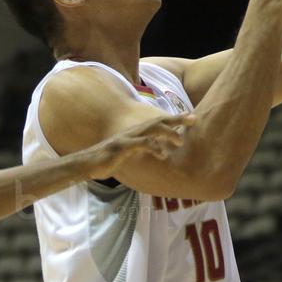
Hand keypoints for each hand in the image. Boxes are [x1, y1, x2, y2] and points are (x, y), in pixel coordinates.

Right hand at [79, 113, 193, 179]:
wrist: (87, 163)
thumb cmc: (107, 160)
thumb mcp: (127, 153)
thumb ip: (140, 150)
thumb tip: (155, 152)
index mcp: (136, 132)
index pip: (158, 122)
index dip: (174, 119)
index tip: (191, 117)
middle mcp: (133, 131)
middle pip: (158, 121)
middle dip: (177, 120)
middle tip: (194, 120)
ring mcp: (127, 138)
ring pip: (151, 130)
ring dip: (167, 133)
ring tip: (180, 141)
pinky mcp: (122, 147)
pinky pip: (140, 144)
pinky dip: (153, 147)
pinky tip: (162, 155)